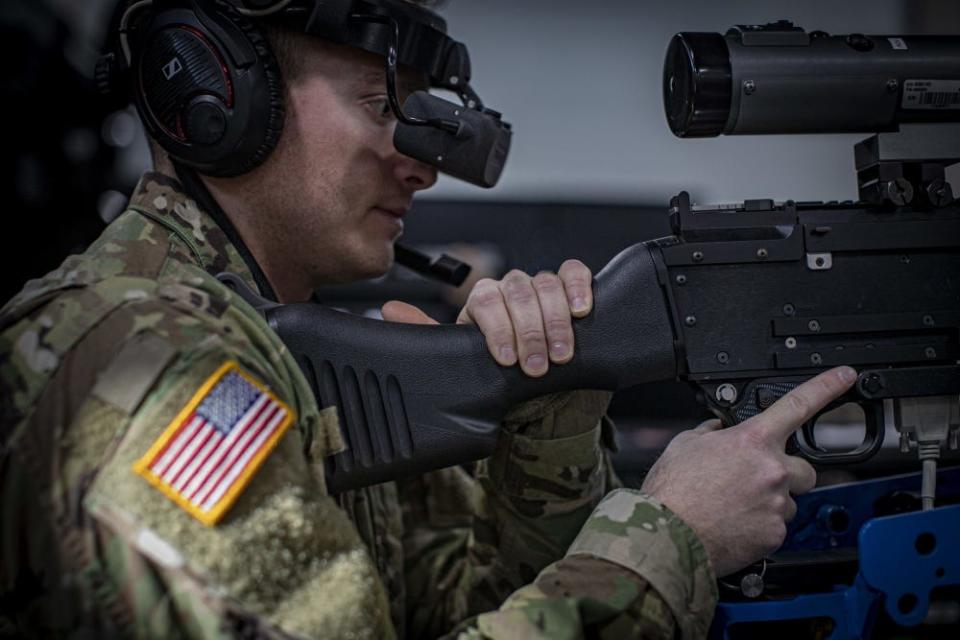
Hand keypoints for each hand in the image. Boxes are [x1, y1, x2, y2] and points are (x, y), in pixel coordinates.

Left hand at [382, 259, 593, 376]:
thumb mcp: (464, 361)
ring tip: (560, 355)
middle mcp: (512, 289)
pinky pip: (574, 273)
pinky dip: (579, 288)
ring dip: (555, 322)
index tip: (507, 359)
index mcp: (483, 302)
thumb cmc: (501, 374)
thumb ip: (430, 335)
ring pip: (547, 285)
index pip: (487, 299)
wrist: (541, 393)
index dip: (498, 328)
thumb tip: (389, 311)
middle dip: (529, 332)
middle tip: (536, 367)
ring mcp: (542, 289)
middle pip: (518, 292)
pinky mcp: (572, 292)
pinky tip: (581, 311)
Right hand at [640, 366, 857, 576]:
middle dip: (786, 473)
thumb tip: (719, 429)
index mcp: (751, 441)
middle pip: (804, 468)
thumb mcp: (685, 445)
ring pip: (788, 500)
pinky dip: (760, 526)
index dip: (827, 386)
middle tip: (756, 481)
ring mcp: (776, 504)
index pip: (797, 404)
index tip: (845, 377)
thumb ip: (712, 433)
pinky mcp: (774, 534)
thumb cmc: (672, 493)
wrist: (667, 536)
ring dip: (770, 502)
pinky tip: (734, 524)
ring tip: (735, 507)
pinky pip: (777, 526)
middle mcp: (771, 470)